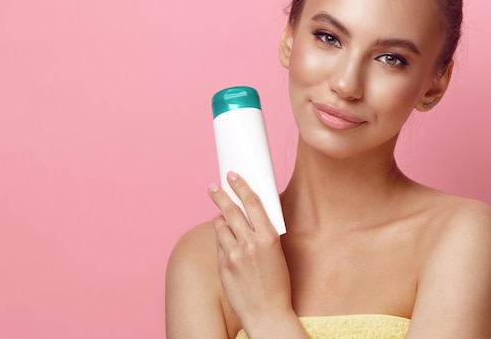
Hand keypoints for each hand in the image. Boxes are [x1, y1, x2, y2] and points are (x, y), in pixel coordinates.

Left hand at [208, 171, 297, 335]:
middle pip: (231, 209)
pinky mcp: (223, 265)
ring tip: (219, 213)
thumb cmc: (277, 284)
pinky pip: (218, 244)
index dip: (241, 185)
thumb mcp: (276, 252)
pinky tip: (224, 237)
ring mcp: (234, 254)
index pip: (252, 202)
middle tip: (213, 186)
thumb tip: (248, 216)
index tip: (233, 176)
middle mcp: (250, 243)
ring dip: (219, 217)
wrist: (267, 313)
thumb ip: (262, 233)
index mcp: (269, 237)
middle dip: (220, 195)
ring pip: (220, 225)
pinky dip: (220, 237)